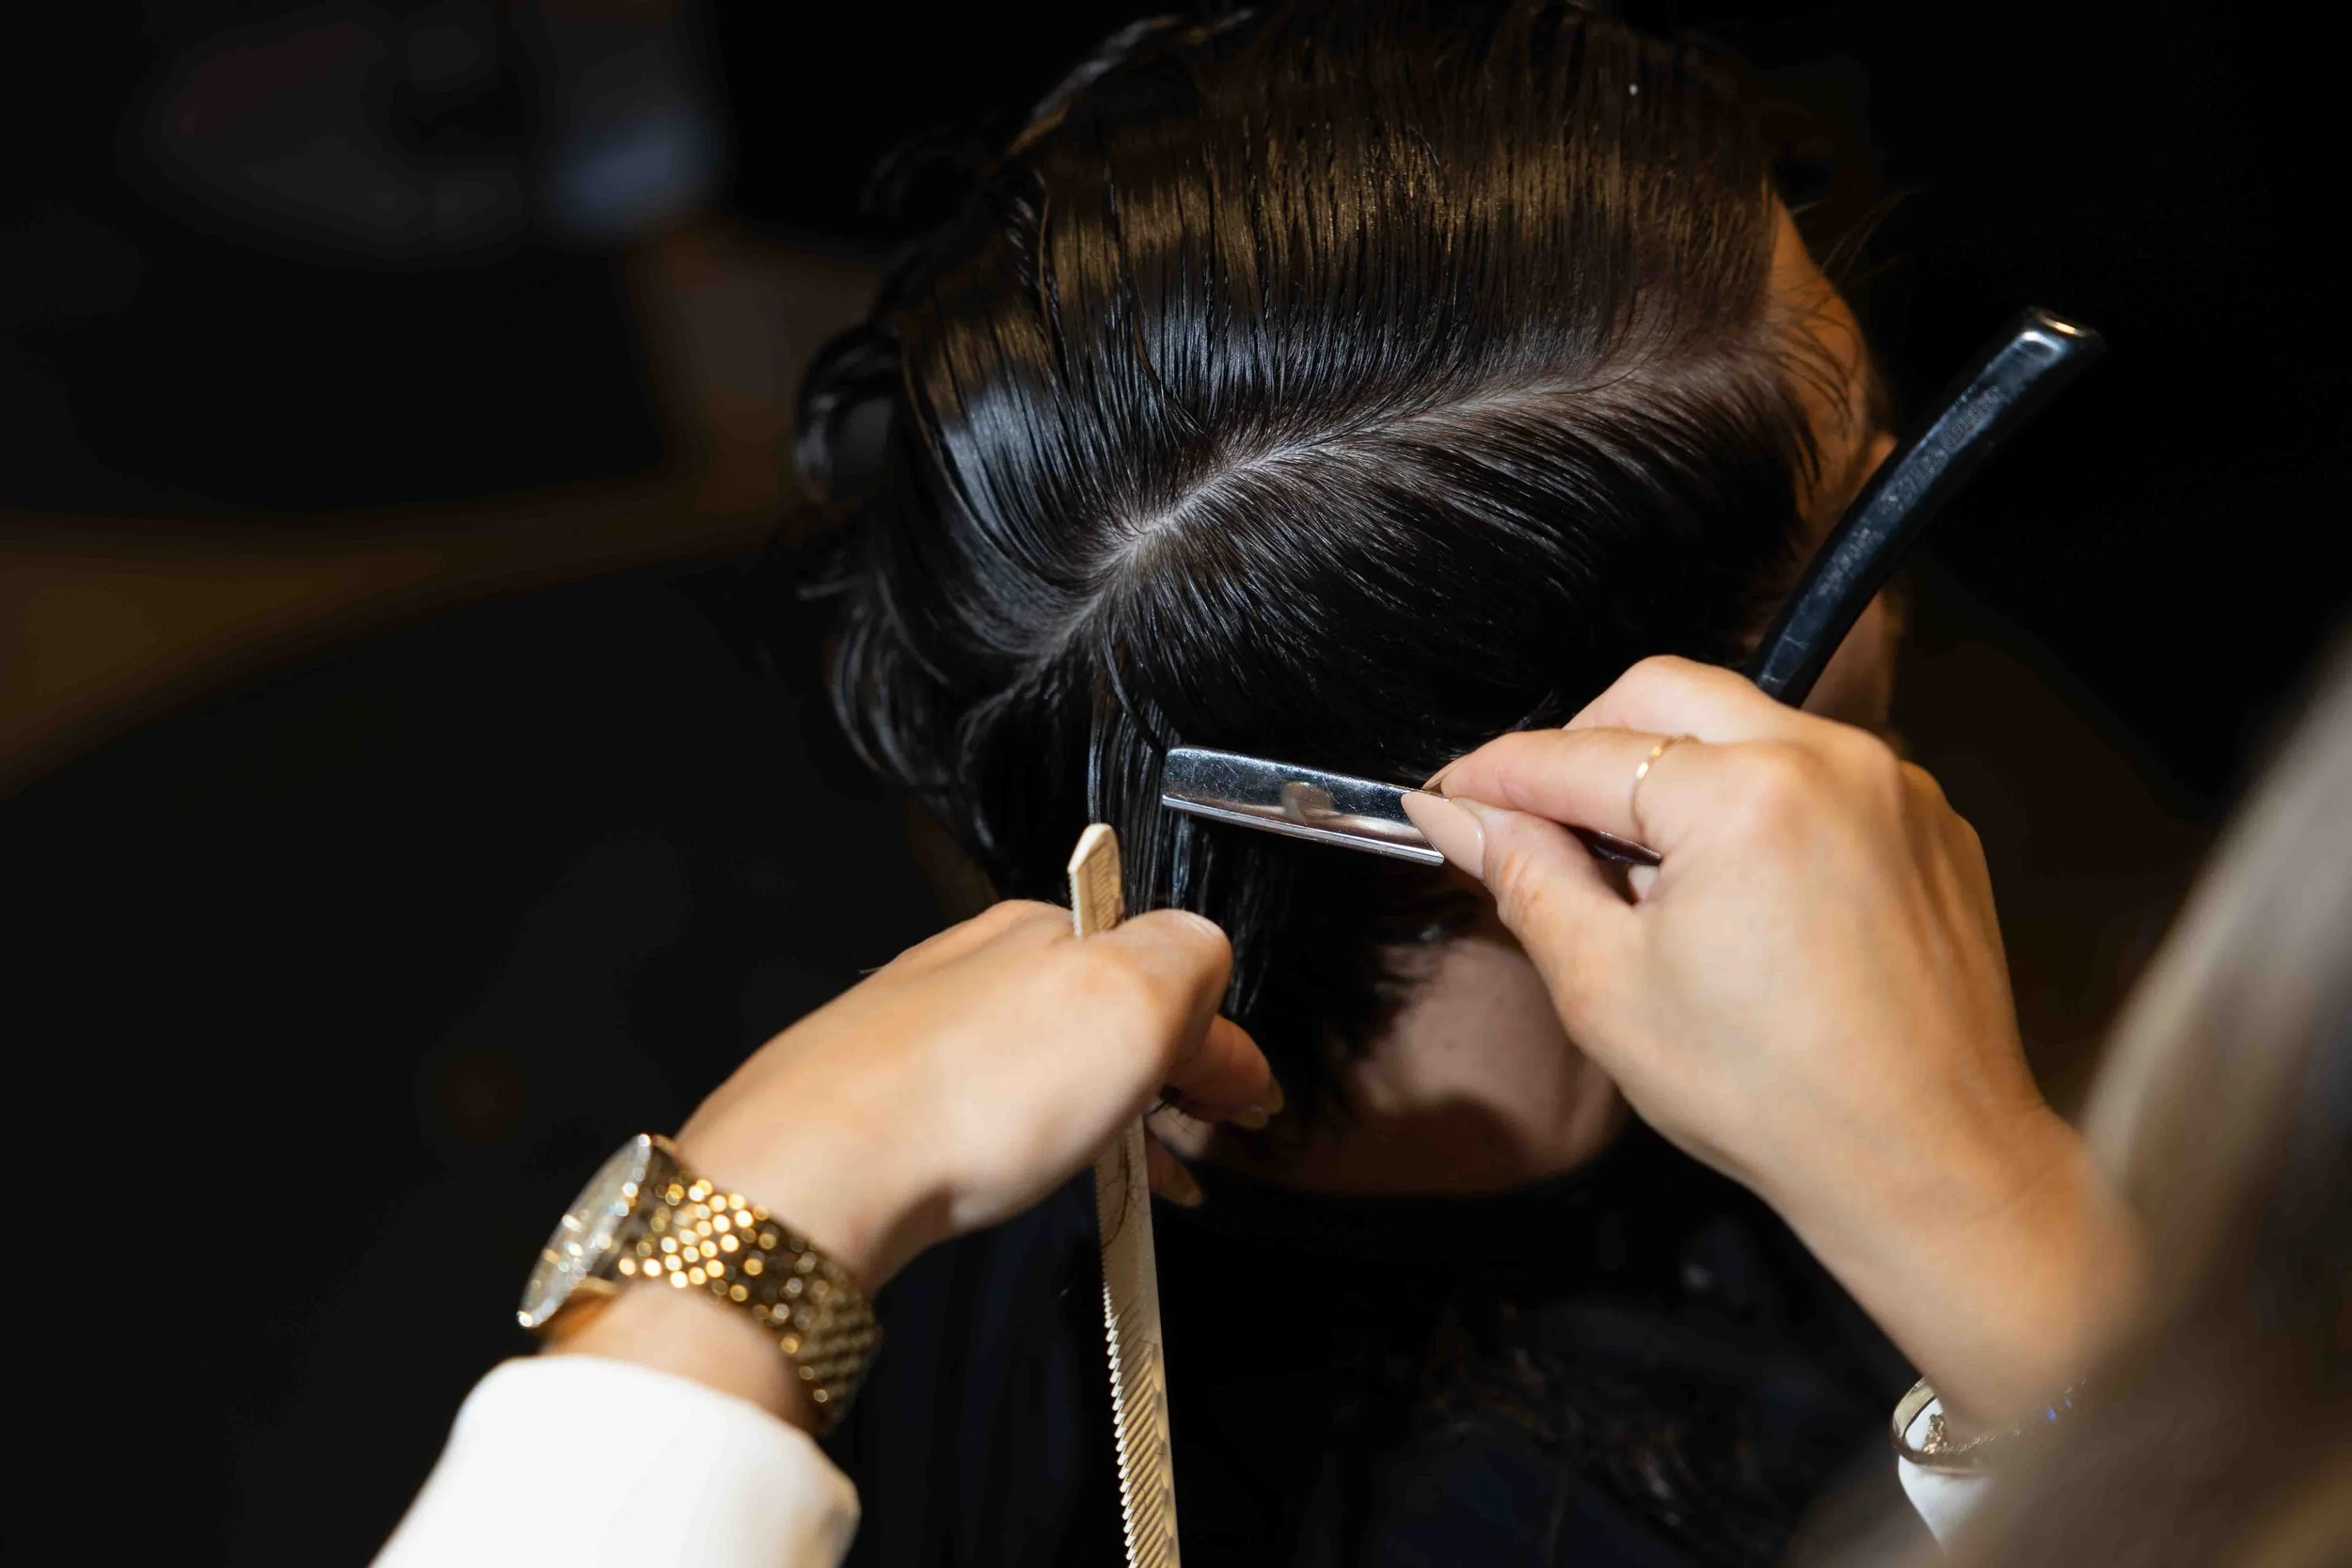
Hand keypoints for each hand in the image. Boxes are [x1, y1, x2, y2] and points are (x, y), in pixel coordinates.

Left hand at [552, 899, 1272, 1425]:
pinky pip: (985, 1118)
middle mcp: (977, 968)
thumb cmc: (968, 1090)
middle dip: (1157, 1084)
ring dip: (1099, 1123)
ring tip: (1130, 1185)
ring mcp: (923, 1034)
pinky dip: (1031, 1150)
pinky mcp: (882, 1105)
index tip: (1240, 1106)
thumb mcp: (1133, 995)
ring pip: (1041, 1069)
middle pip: (1100, 1016)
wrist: (816, 1173)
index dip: (1213, 1041)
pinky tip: (1031, 1181)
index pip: (1163, 967)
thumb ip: (1192, 960)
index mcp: (1042, 927)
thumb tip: (1209, 970)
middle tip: (1190, 1152)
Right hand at [1404, 656, 2142, 1420]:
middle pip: (1663, 693)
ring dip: (1673, 770)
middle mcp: (1828, 758)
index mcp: (1742, 797)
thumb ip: (1526, 877)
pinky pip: (1814, 771)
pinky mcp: (1929, 821)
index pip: (1580, 757)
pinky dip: (1755, 801)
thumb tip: (1457, 814)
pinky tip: (1735, 889)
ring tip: (1645, 872)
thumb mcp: (1607, 988)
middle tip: (1538, 816)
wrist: (1927, 1163)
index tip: (1446, 796)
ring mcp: (1892, 783)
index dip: (1496, 776)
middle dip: (1585, 743)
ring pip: (1743, 723)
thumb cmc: (1766, 1092)